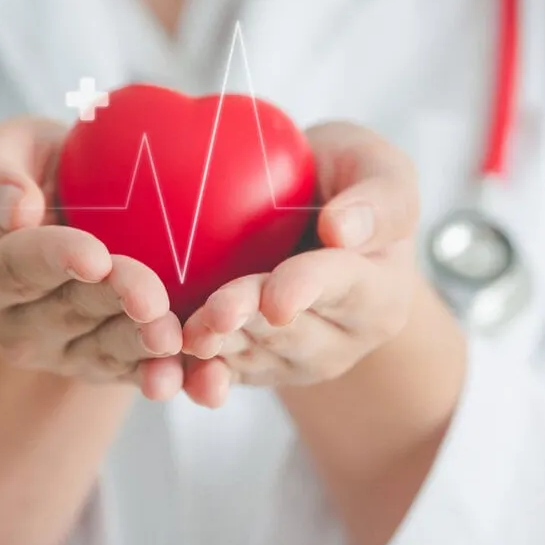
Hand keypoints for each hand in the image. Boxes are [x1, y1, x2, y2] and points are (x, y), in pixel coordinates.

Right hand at [0, 117, 185, 399]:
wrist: (72, 211)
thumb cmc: (36, 171)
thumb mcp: (3, 150)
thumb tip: (14, 210)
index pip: (15, 267)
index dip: (55, 261)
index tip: (94, 255)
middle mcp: (15, 323)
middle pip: (68, 311)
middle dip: (114, 304)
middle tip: (151, 297)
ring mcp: (63, 351)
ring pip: (107, 351)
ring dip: (142, 349)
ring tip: (173, 338)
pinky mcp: (109, 366)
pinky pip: (142, 374)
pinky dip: (175, 376)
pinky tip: (206, 378)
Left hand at [180, 122, 419, 400]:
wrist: (309, 212)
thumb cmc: (347, 180)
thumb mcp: (378, 166)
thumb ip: (379, 197)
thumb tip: (343, 229)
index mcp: (380, 292)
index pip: (344, 287)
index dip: (307, 290)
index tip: (277, 299)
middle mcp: (342, 338)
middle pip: (289, 330)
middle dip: (247, 321)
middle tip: (213, 316)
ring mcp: (296, 360)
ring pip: (251, 355)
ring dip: (216, 348)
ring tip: (182, 339)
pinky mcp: (253, 366)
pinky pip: (222, 374)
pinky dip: (193, 376)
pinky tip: (165, 377)